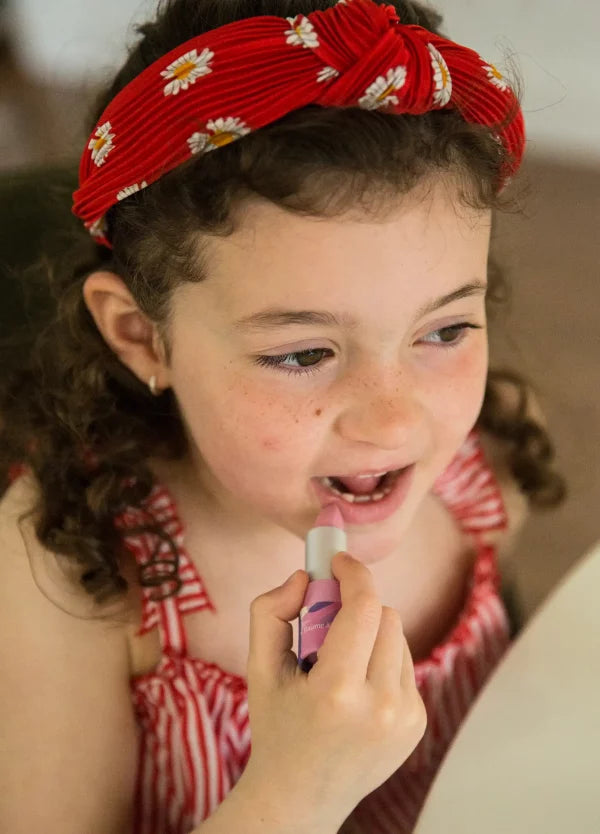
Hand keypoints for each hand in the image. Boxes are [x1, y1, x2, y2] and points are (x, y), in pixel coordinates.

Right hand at [237, 551, 426, 830]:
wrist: (300, 797)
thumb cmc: (276, 727)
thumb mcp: (258, 668)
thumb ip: (270, 611)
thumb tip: (304, 576)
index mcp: (337, 691)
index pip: (364, 607)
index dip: (352, 573)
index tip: (337, 561)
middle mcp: (380, 706)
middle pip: (385, 615)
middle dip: (356, 605)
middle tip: (326, 618)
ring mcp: (405, 718)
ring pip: (398, 637)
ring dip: (369, 633)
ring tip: (338, 663)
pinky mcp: (417, 724)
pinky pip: (404, 663)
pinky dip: (380, 660)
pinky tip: (355, 687)